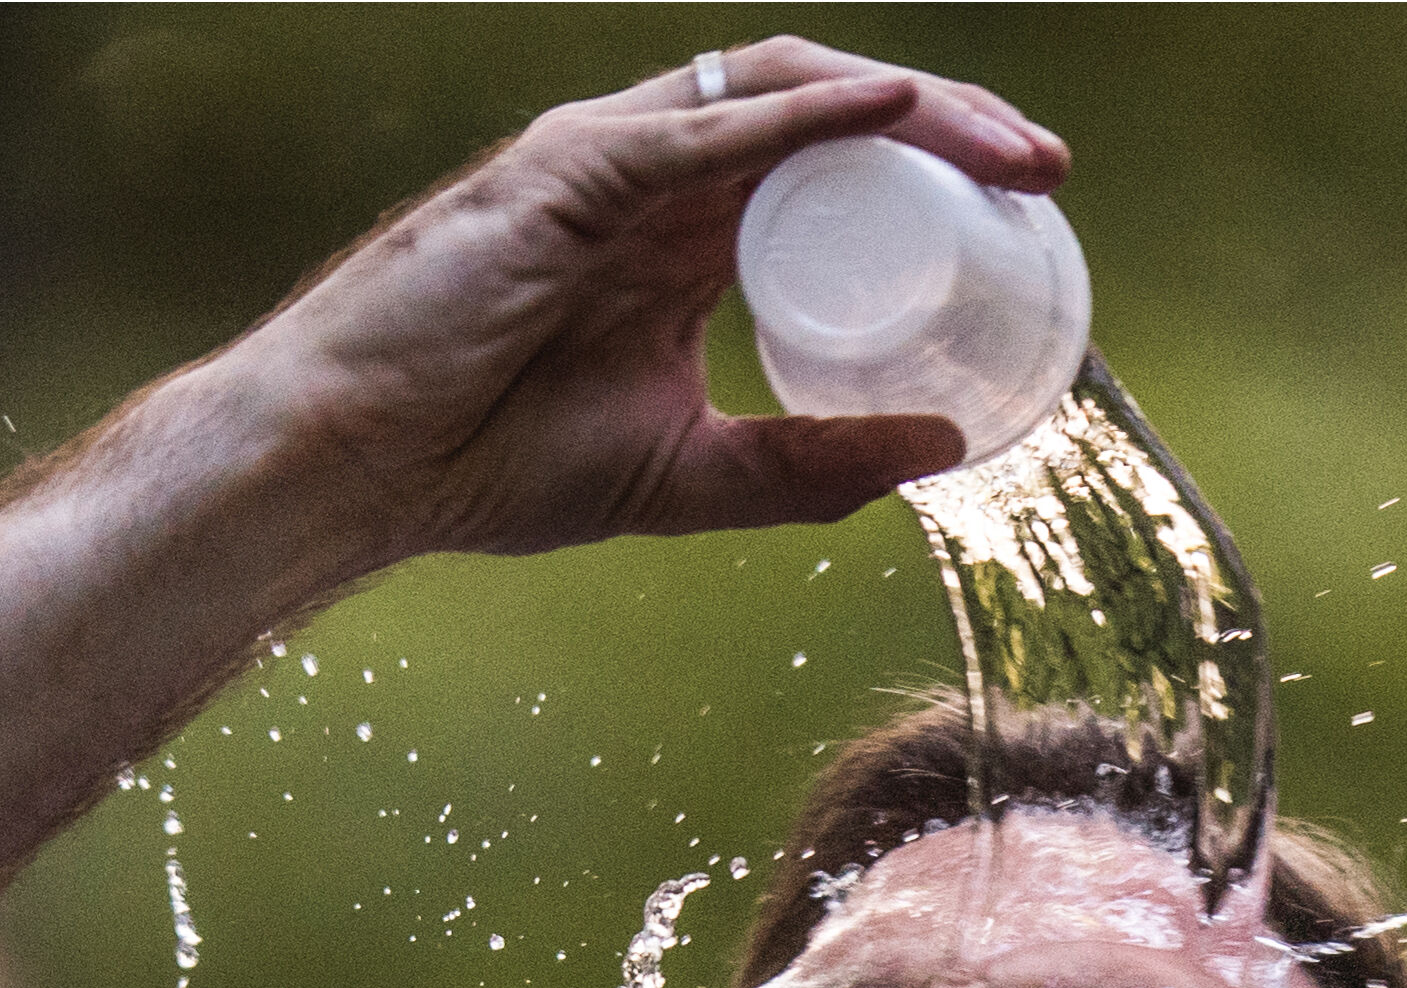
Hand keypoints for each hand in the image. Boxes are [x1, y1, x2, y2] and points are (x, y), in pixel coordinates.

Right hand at [200, 36, 1067, 572]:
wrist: (359, 469)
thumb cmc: (491, 461)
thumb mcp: (693, 474)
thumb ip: (810, 464)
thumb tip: (947, 447)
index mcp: (686, 233)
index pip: (836, 168)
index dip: (940, 171)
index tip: (1036, 215)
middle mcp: (656, 178)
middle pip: (831, 116)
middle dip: (951, 129)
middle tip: (1047, 176)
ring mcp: (609, 162)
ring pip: (783, 96)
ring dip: (906, 110)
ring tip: (1000, 149)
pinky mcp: (565, 173)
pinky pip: (704, 126)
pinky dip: (804, 116)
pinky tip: (890, 114)